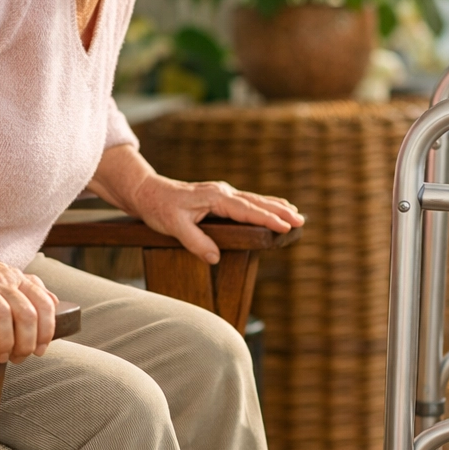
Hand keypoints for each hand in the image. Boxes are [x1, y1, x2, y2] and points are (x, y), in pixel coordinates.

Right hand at [0, 249, 57, 361]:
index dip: (47, 330)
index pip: (44, 303)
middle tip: (17, 358)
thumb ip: (27, 289)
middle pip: (25, 314)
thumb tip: (54, 305)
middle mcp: (0, 278)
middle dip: (25, 342)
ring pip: (1, 314)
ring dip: (4, 342)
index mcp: (15, 277)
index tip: (40, 350)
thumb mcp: (1, 279)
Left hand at [129, 174, 302, 264]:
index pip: (246, 210)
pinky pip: (247, 201)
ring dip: (275, 206)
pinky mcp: (220, 197)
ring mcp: (222, 193)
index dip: (266, 218)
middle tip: (300, 220)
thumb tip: (215, 258)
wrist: (148, 192)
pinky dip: (263, 204)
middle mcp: (222, 192)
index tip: (284, 225)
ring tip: (296, 213)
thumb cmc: (159, 208)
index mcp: (215, 198)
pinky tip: (273, 207)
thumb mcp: (173, 227)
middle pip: (256, 202)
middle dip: (279, 211)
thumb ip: (195, 241)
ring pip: (254, 199)